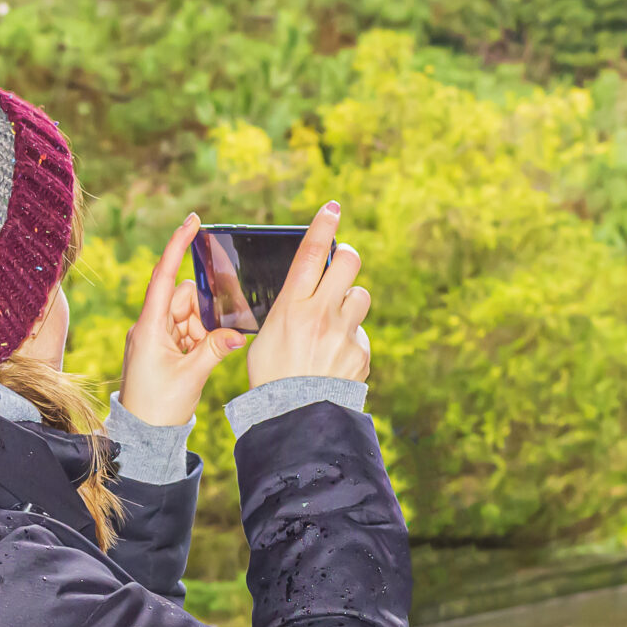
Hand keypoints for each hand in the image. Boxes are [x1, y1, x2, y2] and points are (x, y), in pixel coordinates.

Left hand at [118, 212, 246, 426]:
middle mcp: (150, 326)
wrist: (143, 435)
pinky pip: (187, 332)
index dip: (178, 246)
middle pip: (183, 298)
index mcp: (150, 326)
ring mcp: (156, 337)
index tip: (193, 221)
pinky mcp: (162, 348)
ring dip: (202, 332)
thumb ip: (216, 349)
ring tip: (199, 359)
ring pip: (189, 316)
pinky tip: (199, 360)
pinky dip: (199, 341)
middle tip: (206, 342)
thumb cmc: (159, 407)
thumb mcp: (191, 376)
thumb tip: (239, 334)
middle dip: (202, 314)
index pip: (163, 276)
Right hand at [245, 201, 371, 388]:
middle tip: (340, 264)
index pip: (310, 254)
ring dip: (349, 302)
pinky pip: (360, 333)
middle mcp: (321, 315)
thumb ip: (288, 308)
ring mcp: (344, 333)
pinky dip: (349, 340)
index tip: (333, 207)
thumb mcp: (266, 336)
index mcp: (291, 307)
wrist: (295, 419)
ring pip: (360, 296)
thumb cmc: (271, 377)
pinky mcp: (360, 352)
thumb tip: (304, 291)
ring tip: (333, 323)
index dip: (323, 226)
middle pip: (348, 263)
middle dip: (346, 257)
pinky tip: (334, 359)